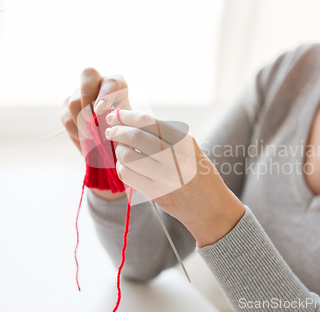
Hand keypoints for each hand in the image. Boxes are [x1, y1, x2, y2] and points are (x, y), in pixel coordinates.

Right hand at [60, 68, 130, 199]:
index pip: (112, 80)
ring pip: (74, 98)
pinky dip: (74, 129)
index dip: (107, 93)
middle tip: (95, 119)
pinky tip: (86, 140)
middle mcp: (99, 86)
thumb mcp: (131, 136)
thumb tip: (119, 121)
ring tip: (95, 137)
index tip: (106, 112)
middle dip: (89, 96)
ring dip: (83, 120)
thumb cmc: (128, 145)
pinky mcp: (67, 109)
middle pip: (87, 75)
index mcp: (119, 88)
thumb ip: (123, 124)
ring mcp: (81, 96)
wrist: (111, 160)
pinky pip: (65, 115)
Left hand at [105, 109, 245, 246]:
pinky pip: (127, 175)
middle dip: (117, 130)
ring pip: (127, 156)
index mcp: (184, 141)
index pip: (148, 122)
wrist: (209, 206)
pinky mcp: (155, 193)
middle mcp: (175, 157)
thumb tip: (130, 121)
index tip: (115, 114)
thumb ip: (165, 135)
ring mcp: (164, 176)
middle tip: (111, 130)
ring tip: (121, 149)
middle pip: (135, 137)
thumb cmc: (197, 172)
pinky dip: (121, 167)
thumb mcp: (190, 148)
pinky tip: (125, 166)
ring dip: (119, 150)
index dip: (127, 116)